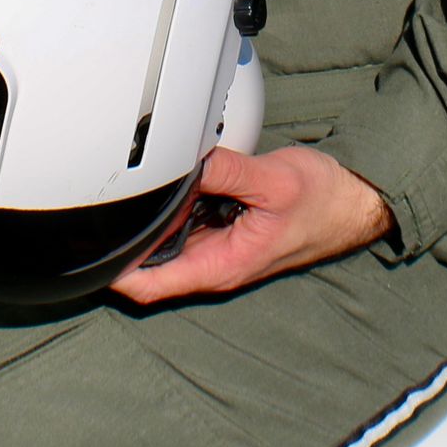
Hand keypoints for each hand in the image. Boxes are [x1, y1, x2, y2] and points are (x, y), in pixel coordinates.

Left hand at [109, 146, 391, 304]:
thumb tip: (187, 160)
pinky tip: (178, 177)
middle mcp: (215, 262)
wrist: (353, 201)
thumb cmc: (322, 201)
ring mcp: (221, 246)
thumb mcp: (274, 182)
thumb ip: (228, 173)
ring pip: (170, 239)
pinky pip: (190, 220)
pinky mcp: (228, 227)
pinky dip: (179, 202)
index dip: (116, 272)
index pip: (151, 286)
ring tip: (147, 180)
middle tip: (119, 194)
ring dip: (158, 214)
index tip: (93, 247)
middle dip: (133, 233)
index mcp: (222, 265)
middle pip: (153, 261)